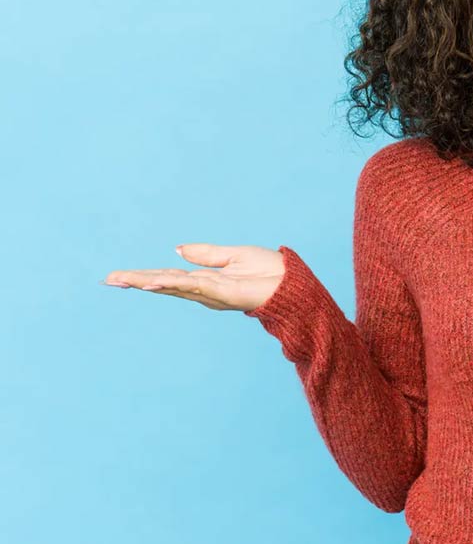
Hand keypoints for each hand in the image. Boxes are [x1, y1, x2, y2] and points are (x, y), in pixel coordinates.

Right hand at [100, 244, 284, 312]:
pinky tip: (156, 281)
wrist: (293, 284)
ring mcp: (213, 293)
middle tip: (109, 279)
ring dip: (148, 281)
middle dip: (137, 281)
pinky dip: (175, 283)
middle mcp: (204, 290)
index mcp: (205, 280)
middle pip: (165, 283)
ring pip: (174, 285)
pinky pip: (195, 287)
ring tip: (123, 279)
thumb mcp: (232, 256)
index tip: (117, 275)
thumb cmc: (268, 271)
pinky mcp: (225, 294)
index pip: (168, 276)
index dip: (143, 275)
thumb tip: (176, 250)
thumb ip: (205, 255)